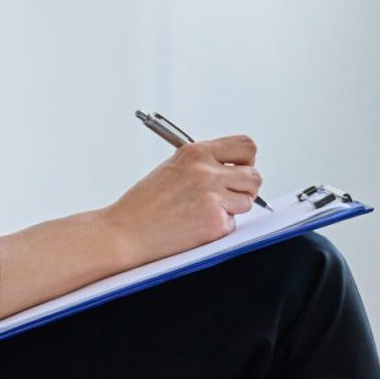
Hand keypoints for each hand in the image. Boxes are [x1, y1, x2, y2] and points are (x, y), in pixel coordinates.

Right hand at [104, 134, 262, 262]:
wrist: (125, 232)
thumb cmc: (143, 204)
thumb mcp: (173, 168)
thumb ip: (204, 164)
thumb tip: (235, 169)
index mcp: (196, 152)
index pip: (246, 146)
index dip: (247, 160)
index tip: (241, 169)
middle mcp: (206, 172)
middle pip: (254, 176)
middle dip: (246, 188)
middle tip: (230, 196)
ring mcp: (212, 198)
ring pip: (247, 202)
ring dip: (232, 209)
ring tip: (204, 211)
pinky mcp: (214, 223)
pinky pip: (233, 224)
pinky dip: (219, 227)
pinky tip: (195, 226)